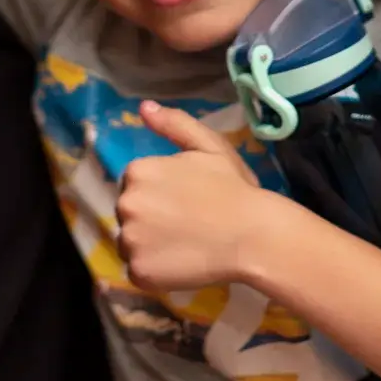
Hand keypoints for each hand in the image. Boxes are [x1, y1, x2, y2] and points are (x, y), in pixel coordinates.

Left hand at [116, 102, 266, 291]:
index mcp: (138, 171)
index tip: (185, 201)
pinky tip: (181, 263)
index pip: (135, 185)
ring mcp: (130, 240)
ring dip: (150, 245)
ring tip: (185, 245)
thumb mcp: (209, 146)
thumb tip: (144, 108)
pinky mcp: (138, 271)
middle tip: (187, 224)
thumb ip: (174, 124)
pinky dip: (155, 270)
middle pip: (130, 213)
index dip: (160, 194)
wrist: (254, 235)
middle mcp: (126, 203)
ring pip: (131, 243)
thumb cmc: (235, 188)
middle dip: (151, 218)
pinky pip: (138, 270)